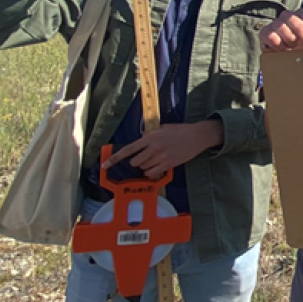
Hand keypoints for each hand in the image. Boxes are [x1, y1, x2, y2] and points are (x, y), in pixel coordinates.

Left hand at [101, 120, 222, 178]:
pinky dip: (152, 172)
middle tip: (145, 157)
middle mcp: (154, 147)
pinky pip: (152, 173)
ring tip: (155, 159)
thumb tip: (140, 140)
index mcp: (150, 137)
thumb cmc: (180, 130)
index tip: (105, 164)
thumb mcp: (162, 128)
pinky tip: (158, 166)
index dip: (115, 158)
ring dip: (146, 166)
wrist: (197, 136)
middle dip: (136, 161)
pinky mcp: (169, 164)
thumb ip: (149, 135)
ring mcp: (161, 157)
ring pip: (143, 168)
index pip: (128, 149)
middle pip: (135, 162)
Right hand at [259, 7, 302, 61]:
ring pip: (285, 29)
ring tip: (294, 51)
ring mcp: (275, 23)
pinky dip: (278, 45)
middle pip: (298, 22)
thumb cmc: (302, 49)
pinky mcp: (265, 33)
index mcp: (302, 16)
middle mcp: (288, 16)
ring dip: (292, 43)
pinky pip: (271, 36)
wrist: (281, 57)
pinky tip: (282, 51)